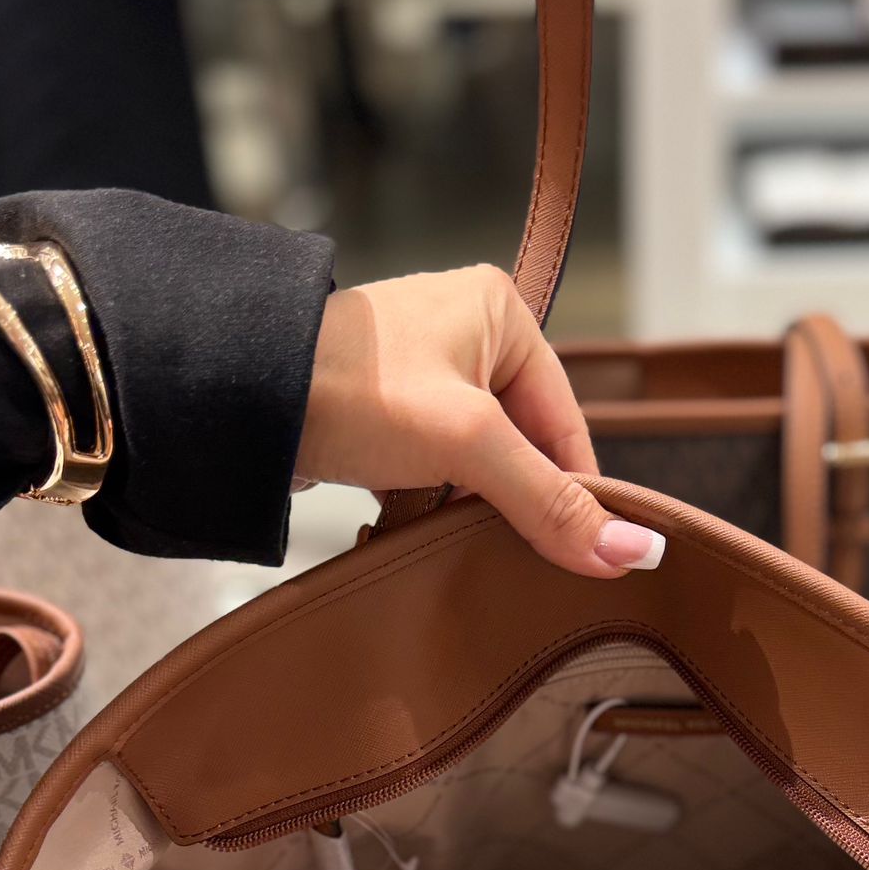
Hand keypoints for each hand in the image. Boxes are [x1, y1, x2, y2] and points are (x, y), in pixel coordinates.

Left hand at [295, 265, 664, 577]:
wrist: (236, 397)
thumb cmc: (350, 391)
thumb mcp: (467, 445)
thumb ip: (549, 501)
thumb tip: (632, 551)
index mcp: (502, 312)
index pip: (567, 425)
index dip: (576, 495)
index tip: (584, 557)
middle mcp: (466, 333)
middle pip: (523, 449)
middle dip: (510, 502)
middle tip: (505, 551)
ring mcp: (422, 373)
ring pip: (476, 464)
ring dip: (465, 507)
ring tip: (445, 532)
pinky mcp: (383, 411)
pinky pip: (431, 469)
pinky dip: (425, 503)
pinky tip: (408, 523)